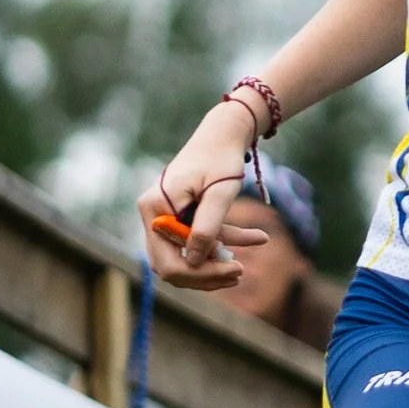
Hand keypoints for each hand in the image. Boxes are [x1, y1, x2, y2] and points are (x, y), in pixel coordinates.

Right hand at [137, 102, 272, 289]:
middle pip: (172, 265)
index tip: (234, 269)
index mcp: (155, 209)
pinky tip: (256, 237)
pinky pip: (194, 241)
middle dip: (206, 274)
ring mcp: (161, 217)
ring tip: (244, 266)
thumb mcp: (220, 193)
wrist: (222, 133)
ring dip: (214, 263)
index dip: (200, 273)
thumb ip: (207, 227)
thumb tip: (195, 262)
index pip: (168, 261)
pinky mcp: (176, 217)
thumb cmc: (222, 157)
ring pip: (184, 257)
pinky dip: (220, 243)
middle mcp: (152, 215)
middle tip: (240, 272)